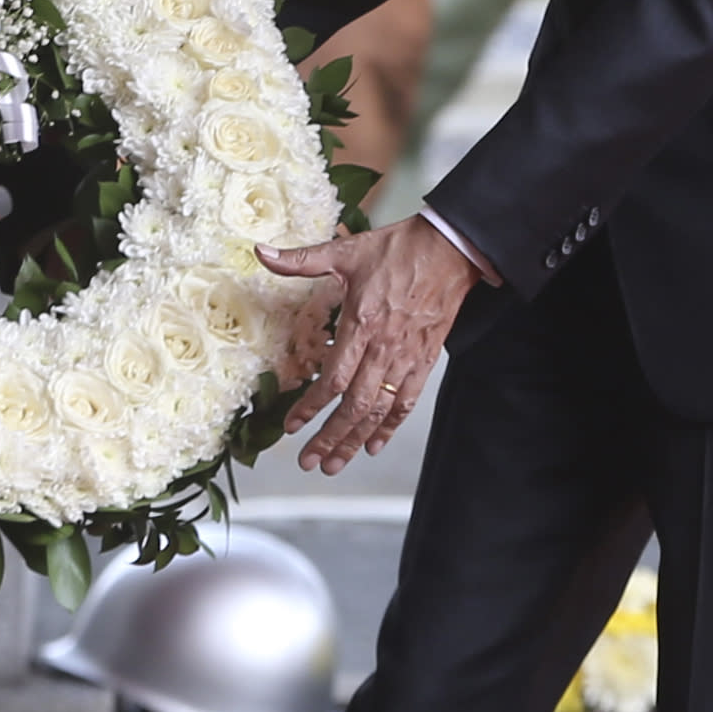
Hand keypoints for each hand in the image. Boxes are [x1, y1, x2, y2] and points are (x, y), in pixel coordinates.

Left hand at [260, 218, 477, 472]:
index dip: (311, 406)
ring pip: (379, 410)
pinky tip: (375, 445)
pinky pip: (407, 401)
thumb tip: (261, 252)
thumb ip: (301, 259)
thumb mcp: (346, 251)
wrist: (451, 249)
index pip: (334, 378)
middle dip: (330, 437)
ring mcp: (407, 357)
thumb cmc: (399, 248)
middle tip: (308, 461)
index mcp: (362, 323)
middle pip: (354, 405)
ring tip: (334, 463)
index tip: (292, 425)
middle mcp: (384, 347)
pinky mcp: (426, 359)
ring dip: (355, 440)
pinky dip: (391, 426)